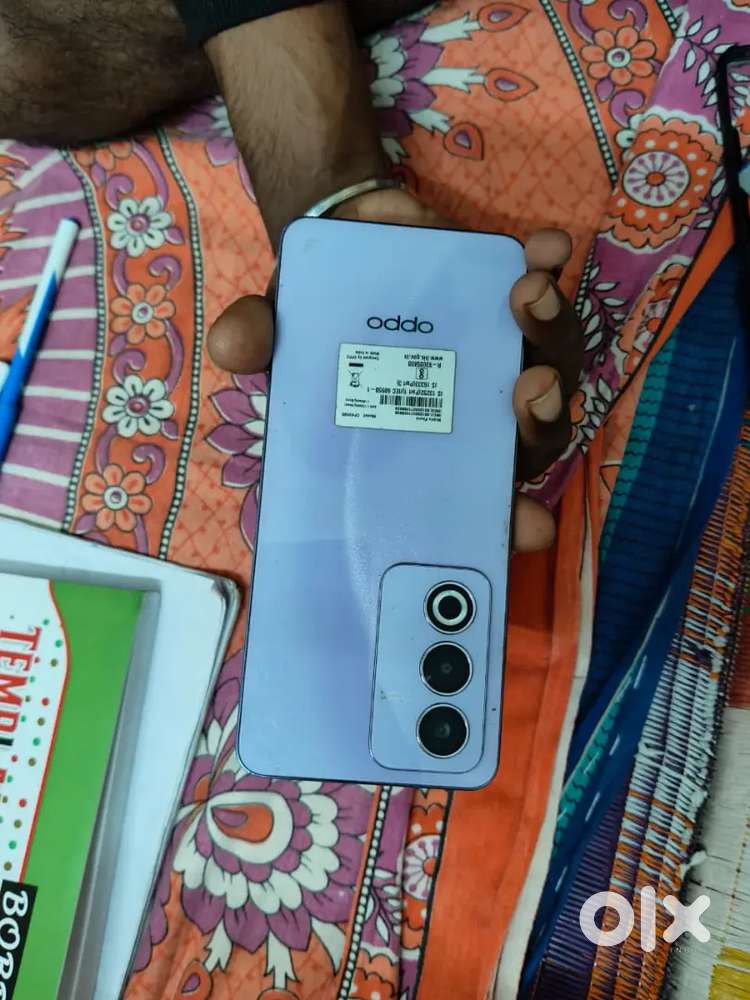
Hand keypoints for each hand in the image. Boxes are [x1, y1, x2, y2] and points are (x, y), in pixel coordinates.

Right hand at [207, 190, 583, 551]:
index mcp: (424, 449)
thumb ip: (260, 344)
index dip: (506, 521)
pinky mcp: (511, 302)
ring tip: (527, 298)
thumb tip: (233, 350)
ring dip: (553, 338)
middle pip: (531, 440)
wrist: (347, 241)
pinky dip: (553, 271)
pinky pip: (548, 293)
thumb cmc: (316, 315)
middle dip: (541, 421)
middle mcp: (475, 415)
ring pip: (551, 368)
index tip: (530, 526)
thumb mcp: (280, 335)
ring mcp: (501, 358)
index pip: (472, 502)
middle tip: (525, 388)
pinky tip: (544, 248)